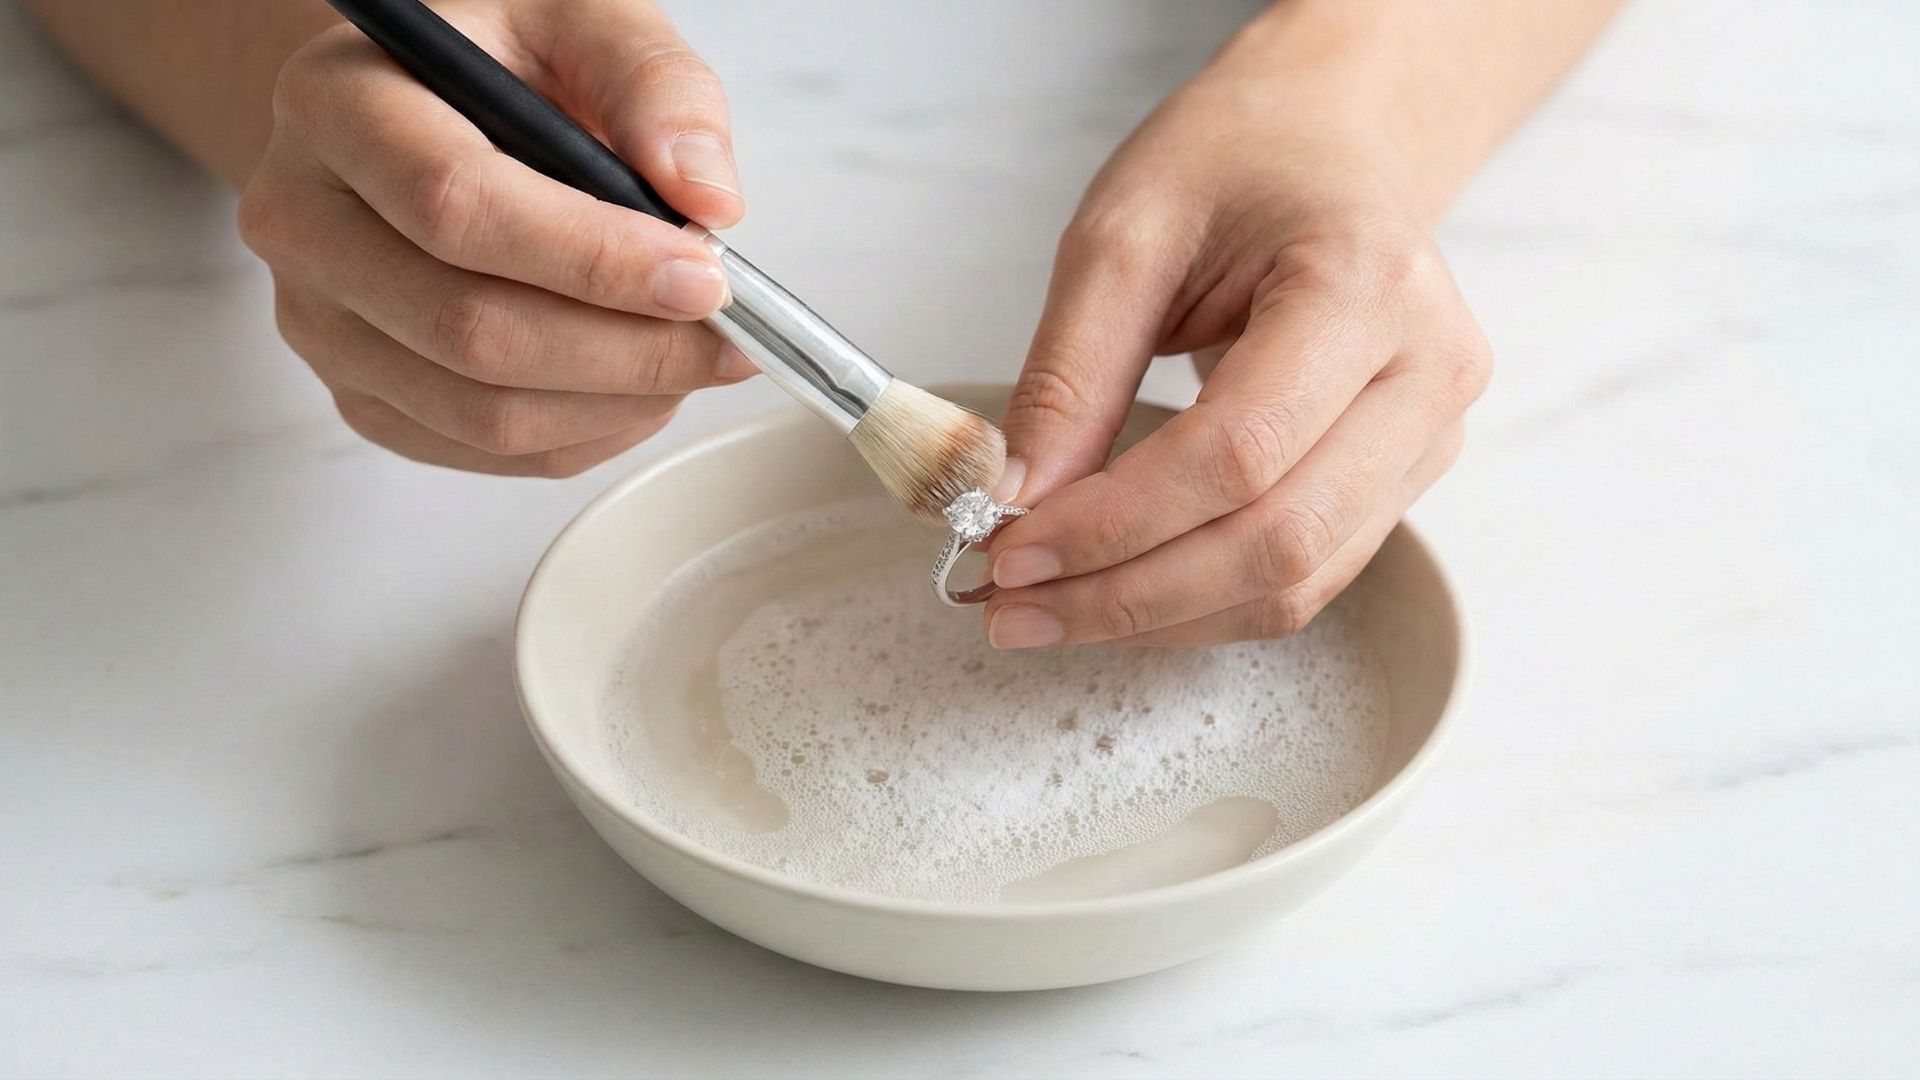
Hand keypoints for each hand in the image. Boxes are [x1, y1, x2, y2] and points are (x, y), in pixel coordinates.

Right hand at [238, 0, 749, 475]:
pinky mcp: (362, 393)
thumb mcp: (580, 18)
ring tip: (696, 358)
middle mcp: (304, 221)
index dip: (594, 260)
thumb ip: (652, 84)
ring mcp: (322, 321)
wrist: (428, 109)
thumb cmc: (504, 61)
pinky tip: (640, 384)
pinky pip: (485, 451)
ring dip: (617, 402)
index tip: (705, 277)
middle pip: (469, 331)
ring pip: (481, 412)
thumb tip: (706, 196)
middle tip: (728, 337)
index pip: (457, 207)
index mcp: (337, 105)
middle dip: (626, 350)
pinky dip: (587, 433)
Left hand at [984, 61, 1491, 646]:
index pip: (1237, 453)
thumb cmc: (1234, 161)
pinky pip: (1306, 576)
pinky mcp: (1406, 476)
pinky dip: (1202, 603)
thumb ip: (1069, 375)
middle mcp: (1427, 370)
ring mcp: (1431, 433)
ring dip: (1159, 617)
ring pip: (1296, 582)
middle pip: (1276, 540)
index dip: (1115, 524)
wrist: (1331, 141)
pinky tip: (1116, 594)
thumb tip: (1016, 502)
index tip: (1008, 550)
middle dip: (1128, 593)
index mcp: (1364, 283)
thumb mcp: (1122, 233)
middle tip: (1010, 607)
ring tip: (1046, 612)